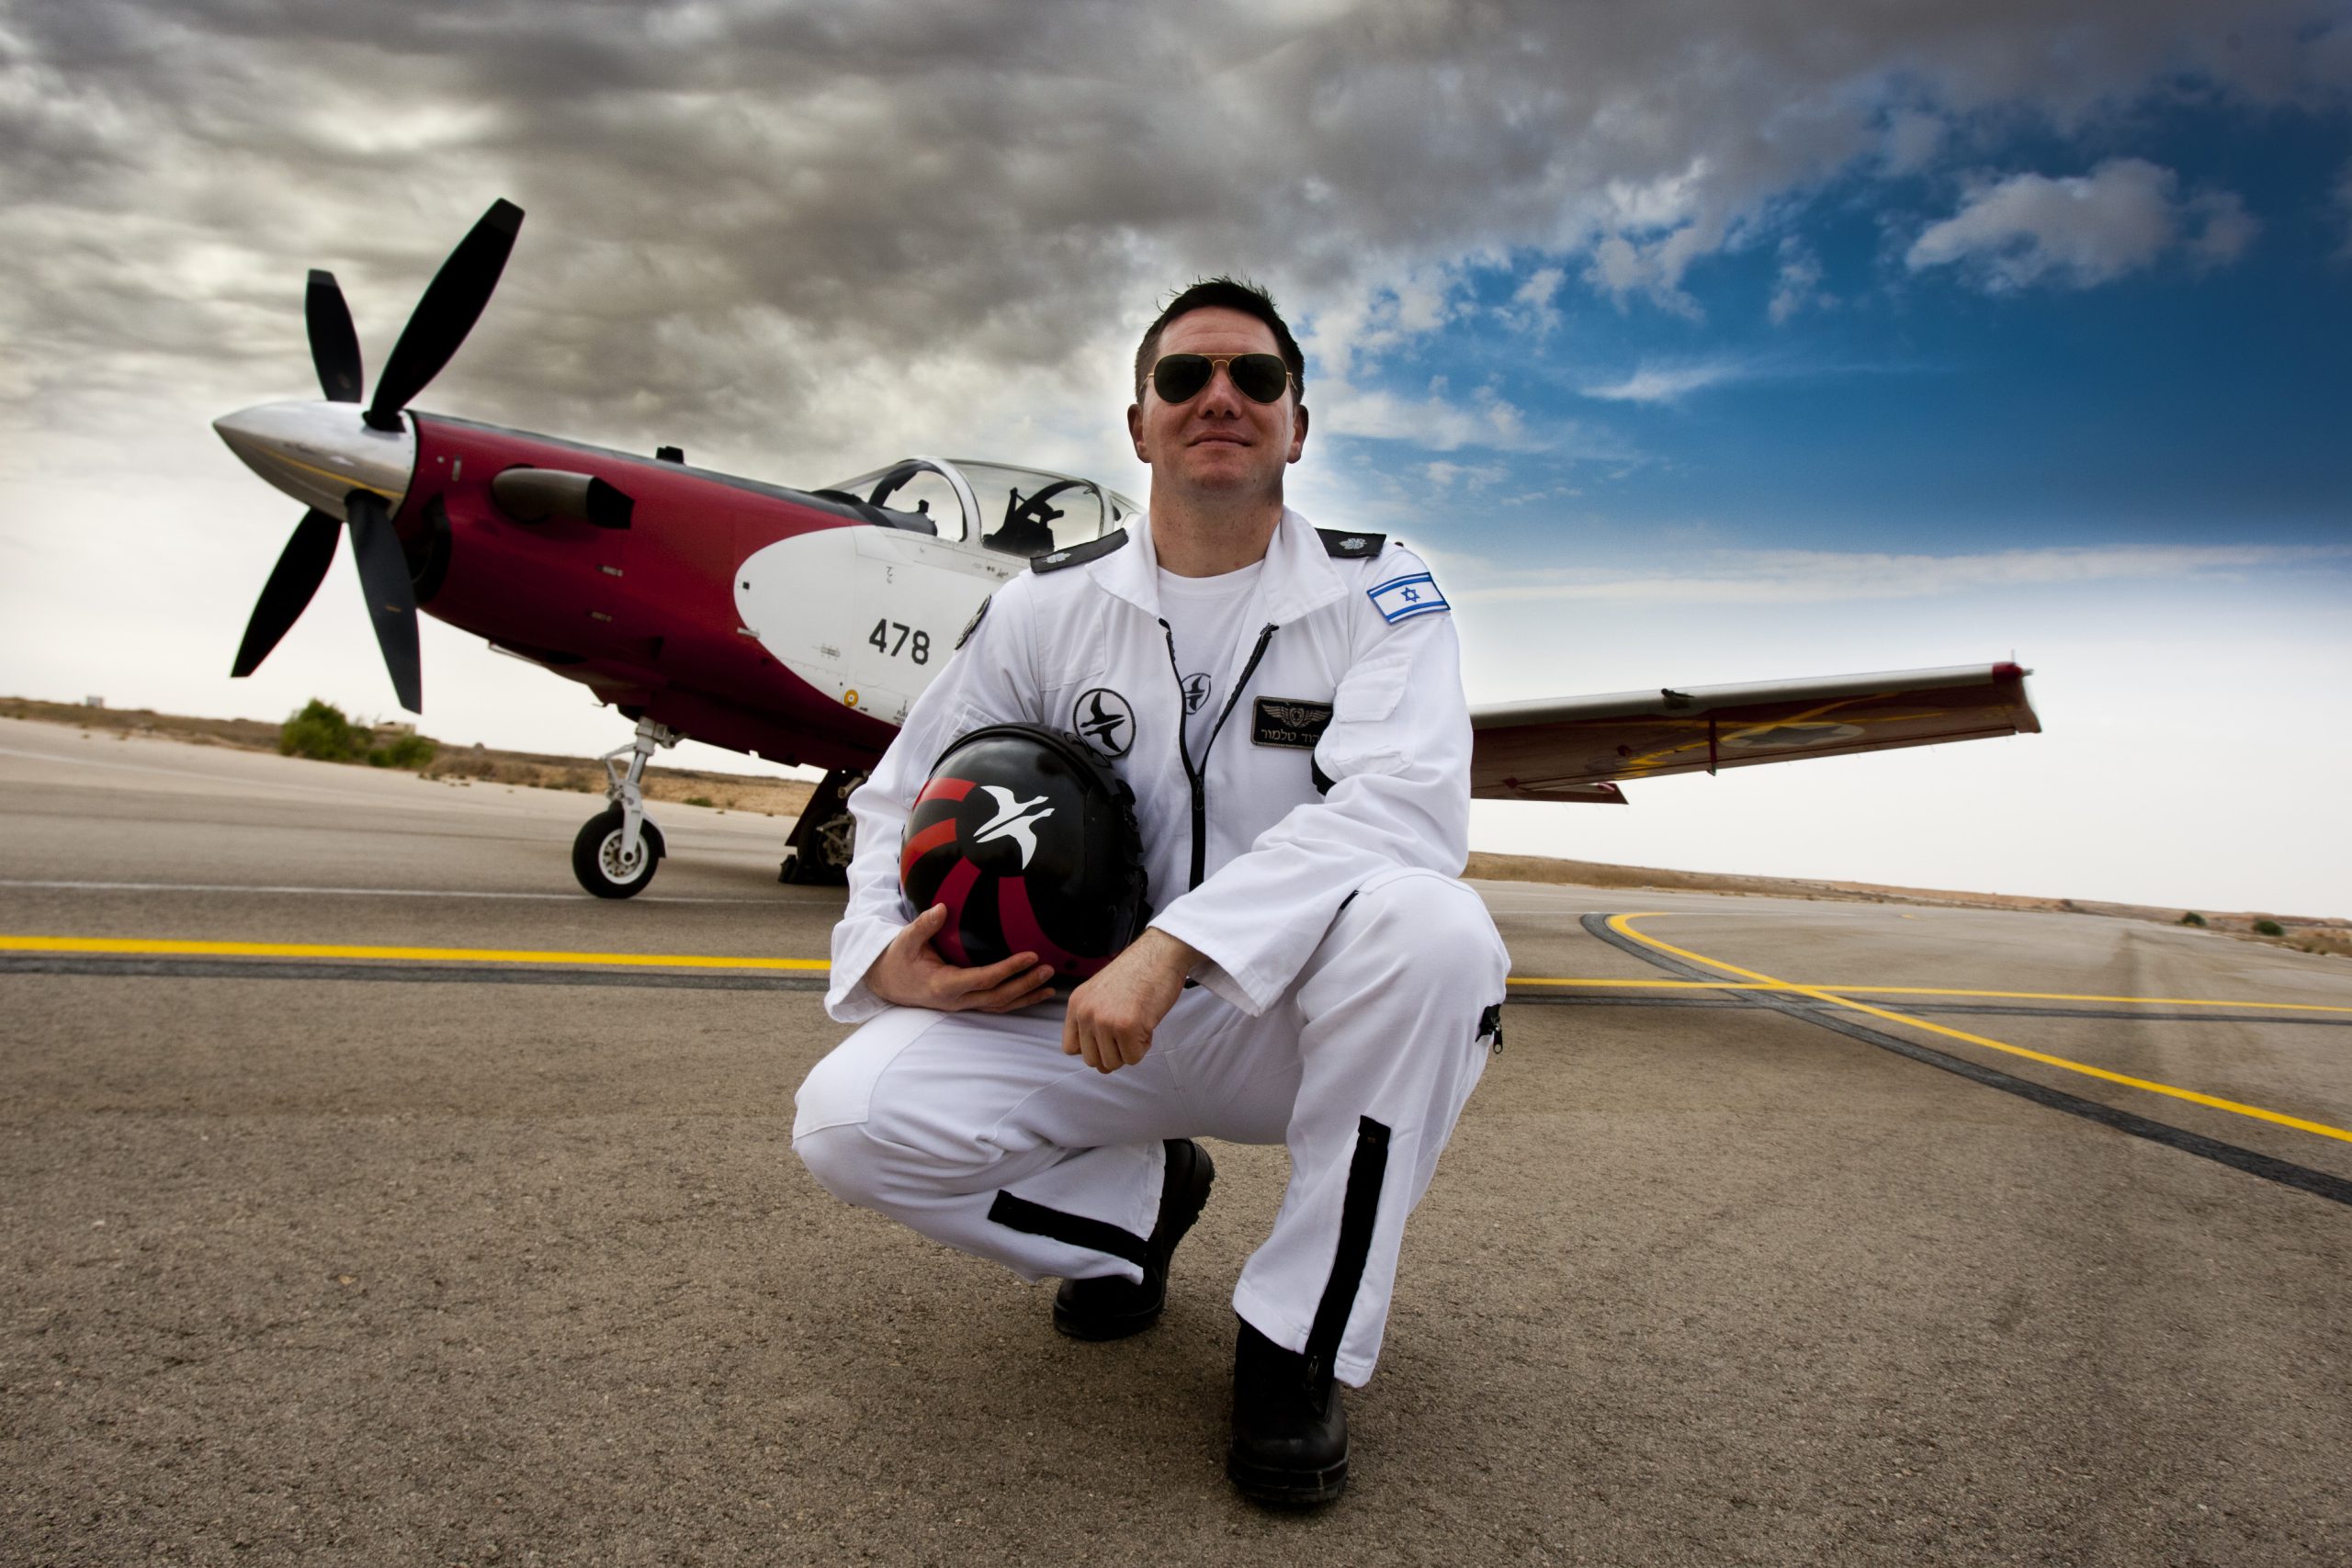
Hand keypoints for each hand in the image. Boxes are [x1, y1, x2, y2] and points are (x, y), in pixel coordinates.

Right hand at [864, 904, 1055, 1012]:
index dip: (1009, 969)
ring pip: (999, 1005)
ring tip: (1050, 987)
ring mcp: (962, 1004)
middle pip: (997, 997)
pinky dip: (1016, 1002)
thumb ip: (924, 925)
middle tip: (1048, 970)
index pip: (984, 978)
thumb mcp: (905, 940)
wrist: (885, 982)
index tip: (1030, 956)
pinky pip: (995, 1005)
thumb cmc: (897, 959)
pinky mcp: (965, 1002)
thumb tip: (941, 908)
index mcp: (943, 984)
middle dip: (1025, 985)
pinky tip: (1034, 994)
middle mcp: (956, 999)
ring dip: (1025, 997)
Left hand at [1061, 929, 1199, 1074]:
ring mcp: (1104, 1021)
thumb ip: (1093, 1020)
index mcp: (1076, 1004)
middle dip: (1113, 1052)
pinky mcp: (1126, 1027)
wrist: (1160, 953)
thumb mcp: (1101, 993)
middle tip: (1128, 1032)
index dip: (1093, 1048)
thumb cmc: (1138, 971)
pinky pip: (1133, 1057)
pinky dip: (1144, 1046)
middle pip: (1092, 1060)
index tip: (1108, 1038)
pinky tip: (1147, 1023)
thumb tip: (1100, 1062)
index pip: (1071, 1048)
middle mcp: (1085, 1013)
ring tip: (1138, 1024)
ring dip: (1129, 1050)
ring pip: (1112, 1063)